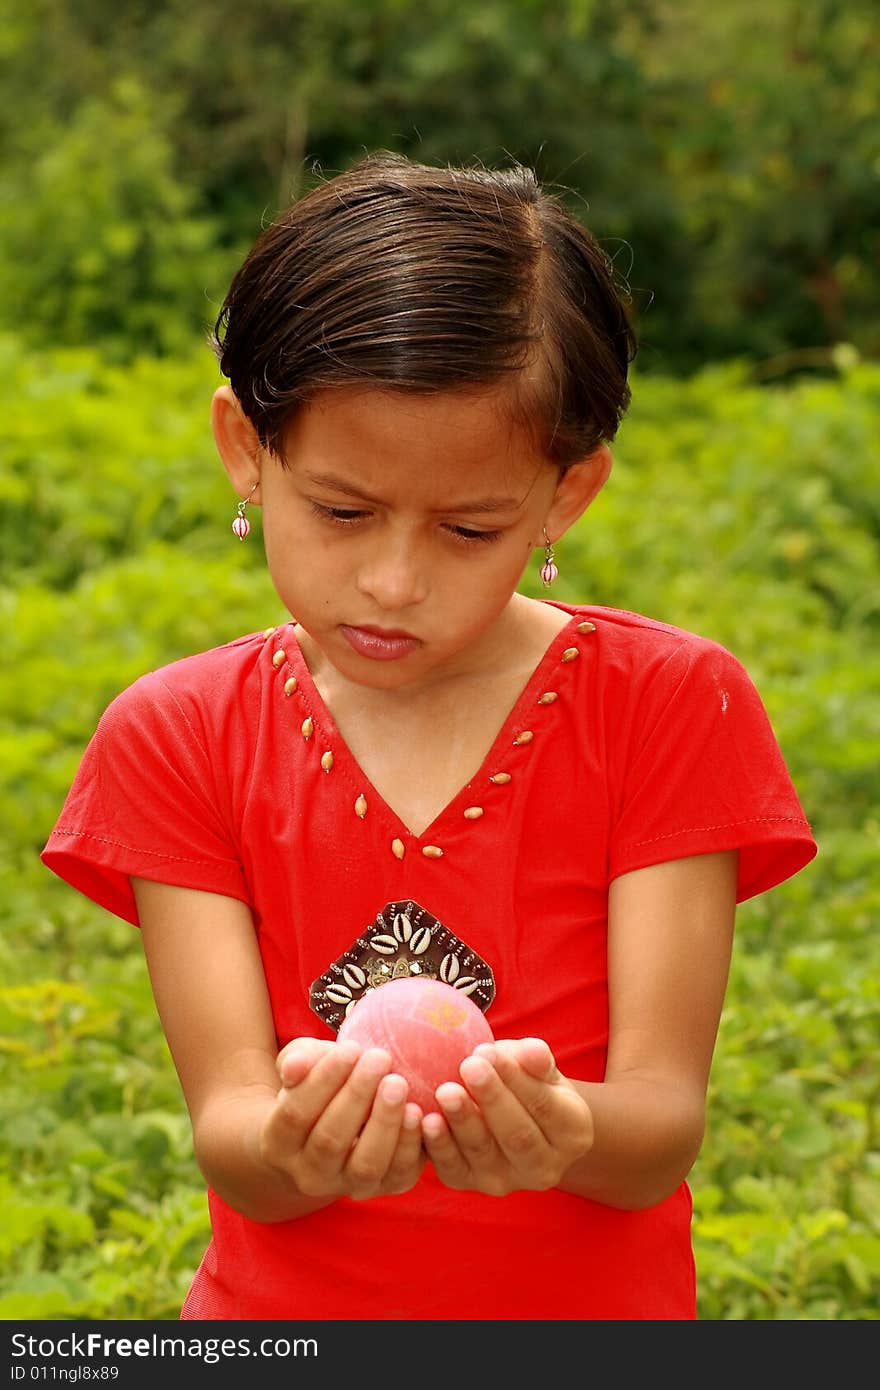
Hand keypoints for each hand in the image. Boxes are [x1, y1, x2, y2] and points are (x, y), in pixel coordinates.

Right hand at [259, 1036, 426, 1200]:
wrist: (334, 1128)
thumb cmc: (317, 1086)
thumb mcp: (303, 1068)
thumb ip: (298, 1062)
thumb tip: (296, 1066)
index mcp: (279, 1144)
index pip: (296, 1115)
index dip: (323, 1081)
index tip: (351, 1048)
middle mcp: (309, 1175)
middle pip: (330, 1141)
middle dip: (358, 1096)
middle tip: (381, 1057)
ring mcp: (347, 1187)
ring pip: (365, 1166)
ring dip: (384, 1123)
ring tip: (399, 1083)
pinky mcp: (385, 1188)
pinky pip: (399, 1175)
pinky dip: (410, 1144)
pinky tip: (418, 1110)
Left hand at [421, 1038, 592, 1195]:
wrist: (510, 1114)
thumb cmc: (526, 1081)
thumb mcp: (540, 1067)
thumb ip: (537, 1060)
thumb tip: (531, 1051)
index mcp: (572, 1134)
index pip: (546, 1106)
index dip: (517, 1079)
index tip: (490, 1051)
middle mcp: (545, 1167)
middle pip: (517, 1135)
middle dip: (492, 1099)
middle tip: (469, 1066)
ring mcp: (507, 1181)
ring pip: (483, 1152)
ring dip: (463, 1120)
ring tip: (445, 1090)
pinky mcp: (470, 1184)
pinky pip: (453, 1168)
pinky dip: (439, 1146)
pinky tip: (427, 1120)